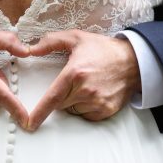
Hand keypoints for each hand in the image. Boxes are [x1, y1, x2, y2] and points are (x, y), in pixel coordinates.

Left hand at [26, 30, 140, 130]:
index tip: (28, 124)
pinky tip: (95, 93)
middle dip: (62, 95)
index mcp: (75, 73)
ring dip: (74, 101)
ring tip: (87, 84)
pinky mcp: (105, 110)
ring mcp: (97, 102)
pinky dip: (86, 107)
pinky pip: (86, 115)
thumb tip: (31, 49)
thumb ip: (51, 41)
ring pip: (73, 110)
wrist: (133, 60)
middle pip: (60, 104)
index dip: (39, 113)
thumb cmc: (103, 49)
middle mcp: (85, 90)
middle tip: (74, 81)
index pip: (52, 98)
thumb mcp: (76, 38)